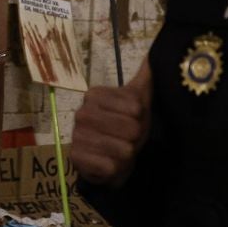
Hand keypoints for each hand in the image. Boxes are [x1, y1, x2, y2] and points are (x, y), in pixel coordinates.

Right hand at [71, 60, 151, 185]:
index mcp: (94, 95)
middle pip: (131, 129)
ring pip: (122, 150)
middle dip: (136, 138)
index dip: (142, 117)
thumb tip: (152, 56)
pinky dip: (115, 169)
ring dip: (127, 156)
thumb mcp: (139, 100)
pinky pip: (109, 167)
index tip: (135, 119)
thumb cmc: (127, 126)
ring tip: (120, 152)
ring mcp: (76, 136)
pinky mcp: (75, 158)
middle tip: (128, 139)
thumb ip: (146, 78)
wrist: (112, 158)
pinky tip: (110, 164)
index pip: (136, 107)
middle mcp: (82, 113)